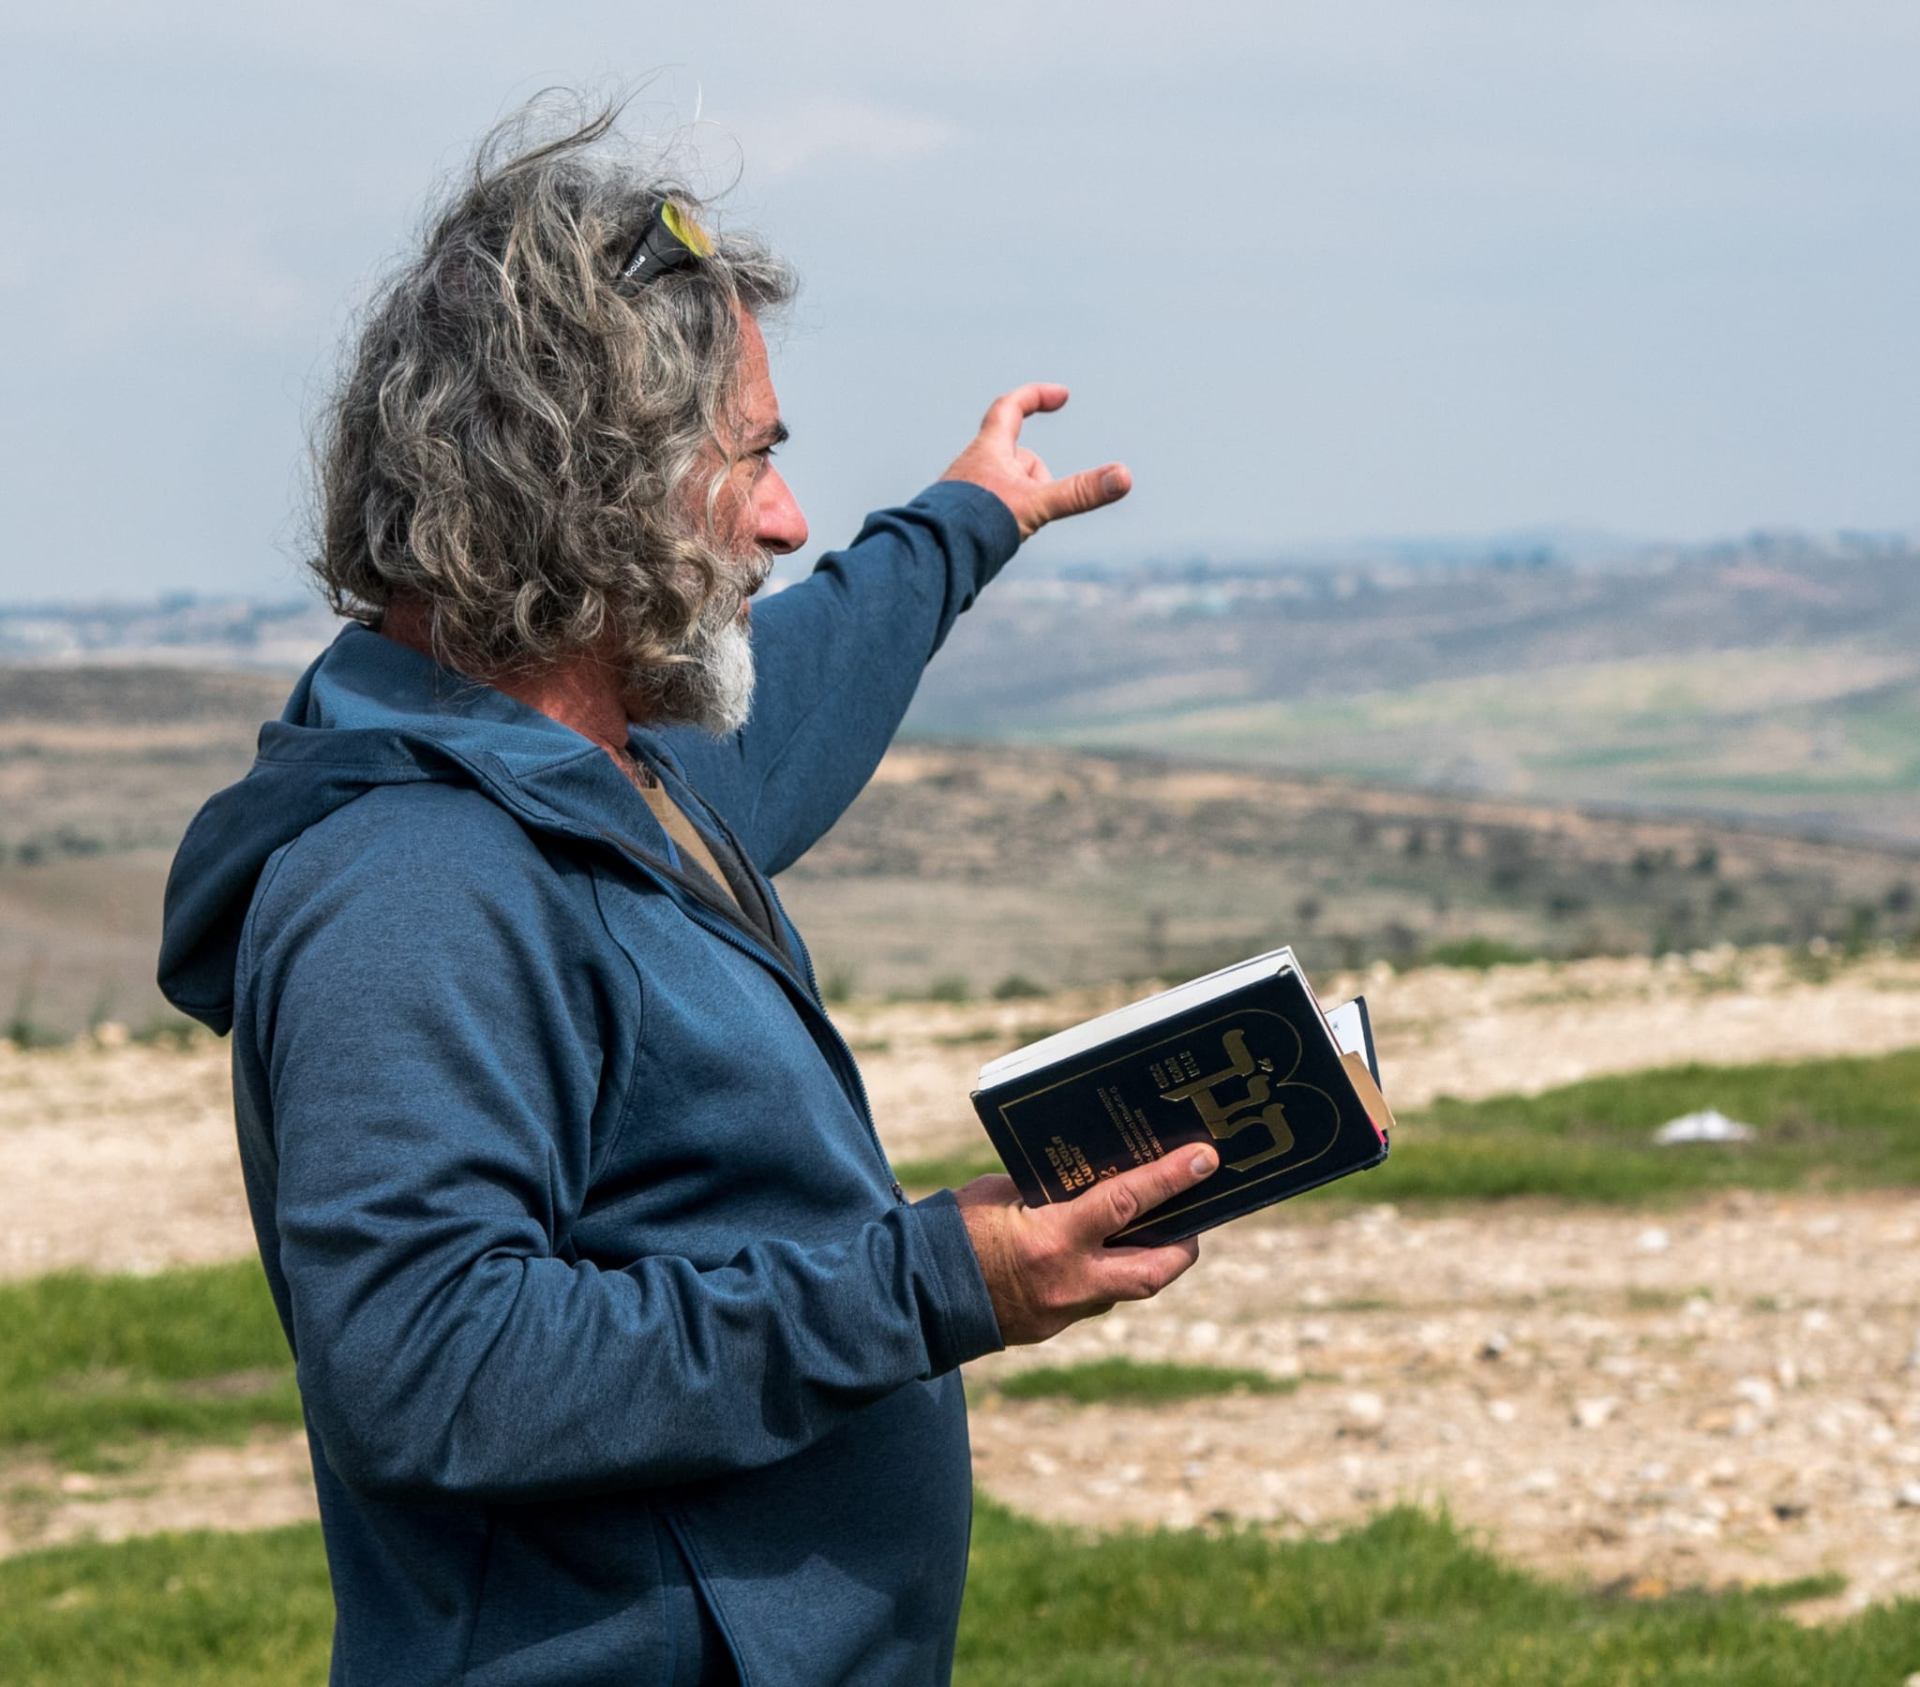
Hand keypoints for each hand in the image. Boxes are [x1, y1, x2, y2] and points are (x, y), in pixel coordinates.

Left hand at [939, 383, 1132, 540]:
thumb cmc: (977, 524)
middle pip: (1019, 458)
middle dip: (1038, 479)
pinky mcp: (961, 518)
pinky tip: (995, 544)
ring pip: (1009, 487)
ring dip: (1022, 503)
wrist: (932, 557)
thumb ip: (1080, 492)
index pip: (1011, 408)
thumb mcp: (1036, 505)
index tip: (1062, 396)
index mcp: (988, 450)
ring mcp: (967, 492)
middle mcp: (974, 466)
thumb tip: (1125, 477)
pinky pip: (994, 511)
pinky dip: (1006, 521)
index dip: (1036, 396)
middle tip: (1033, 505)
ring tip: (1010, 530)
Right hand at [953, 1145, 1215, 1345]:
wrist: (913, 1297)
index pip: (1129, 1203)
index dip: (1172, 1179)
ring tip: (1152, 1231)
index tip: (1207, 1160)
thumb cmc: (950, 1232)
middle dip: (1183, 1246)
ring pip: (1126, 1289)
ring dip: (1143, 1261)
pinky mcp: (1050, 1328)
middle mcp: (1069, 1282)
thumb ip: (1045, 1190)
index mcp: (1053, 1239)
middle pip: (1153, 1270)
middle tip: (1195, 1219)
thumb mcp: (1000, 1194)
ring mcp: (1062, 1312)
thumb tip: (1079, 1181)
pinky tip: (1097, 1253)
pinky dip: (1102, 1274)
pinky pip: (1092, 1299)